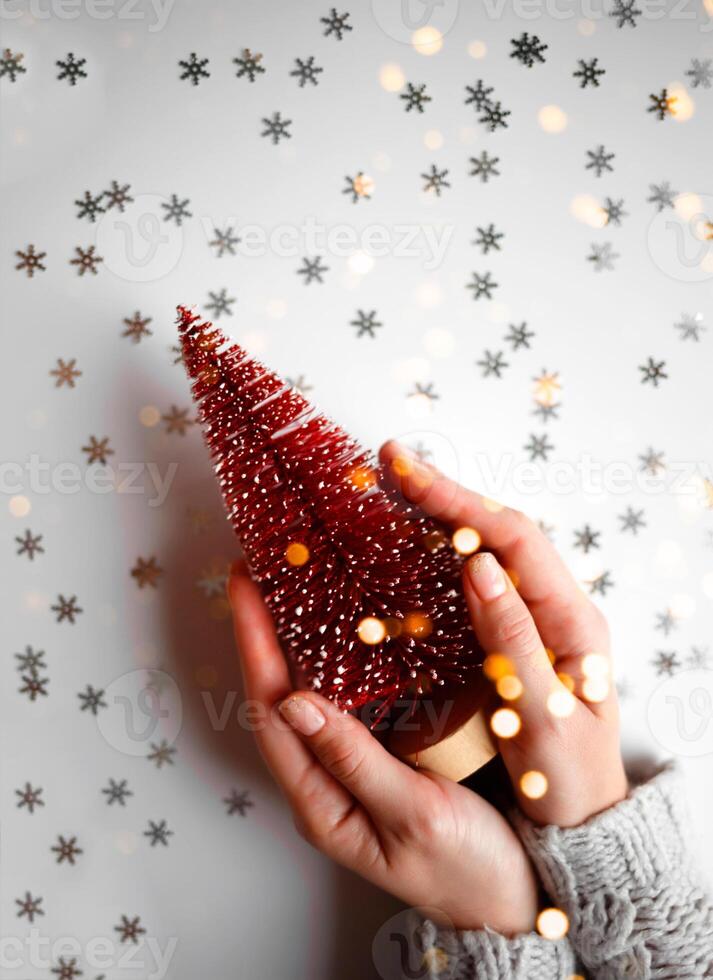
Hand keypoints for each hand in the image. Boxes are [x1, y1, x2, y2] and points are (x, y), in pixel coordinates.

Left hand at [227, 563, 538, 934]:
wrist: (518, 901)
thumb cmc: (467, 869)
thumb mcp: (413, 815)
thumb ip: (354, 759)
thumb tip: (296, 701)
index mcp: (322, 802)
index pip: (272, 709)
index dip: (255, 643)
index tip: (245, 585)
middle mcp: (327, 782)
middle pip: (282, 694)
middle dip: (267, 630)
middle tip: (264, 568)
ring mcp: (353, 768)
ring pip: (314, 691)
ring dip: (300, 638)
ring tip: (298, 583)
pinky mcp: (385, 758)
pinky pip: (353, 699)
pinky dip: (345, 656)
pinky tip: (353, 625)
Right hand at [380, 441, 627, 827]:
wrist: (580, 822)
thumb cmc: (567, 779)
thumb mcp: (543, 719)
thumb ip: (514, 644)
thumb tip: (480, 569)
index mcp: (571, 620)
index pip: (513, 539)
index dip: (459, 501)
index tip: (407, 474)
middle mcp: (554, 608)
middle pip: (498, 531)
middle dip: (444, 493)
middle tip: (389, 464)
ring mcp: (533, 620)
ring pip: (484, 550)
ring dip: (440, 516)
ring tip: (391, 490)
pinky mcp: (509, 638)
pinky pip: (473, 582)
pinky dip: (438, 556)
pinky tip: (407, 547)